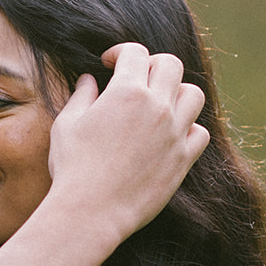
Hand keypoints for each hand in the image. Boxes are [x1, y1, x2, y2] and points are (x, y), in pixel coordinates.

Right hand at [46, 42, 208, 244]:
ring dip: (176, 94)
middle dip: (152, 66)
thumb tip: (89, 81)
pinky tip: (170, 135)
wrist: (91, 213)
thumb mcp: (66, 126)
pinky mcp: (182, 160)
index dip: (120, 53)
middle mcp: (156, 107)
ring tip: (159, 106)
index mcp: (126, 92)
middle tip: (137, 81)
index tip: (110, 64)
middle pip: (170, 64)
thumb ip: (81, 96)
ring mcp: (174, 133)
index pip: (135, 52)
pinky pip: (200, 132)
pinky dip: (188, 129)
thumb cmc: (72, 169)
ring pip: (193, 94)